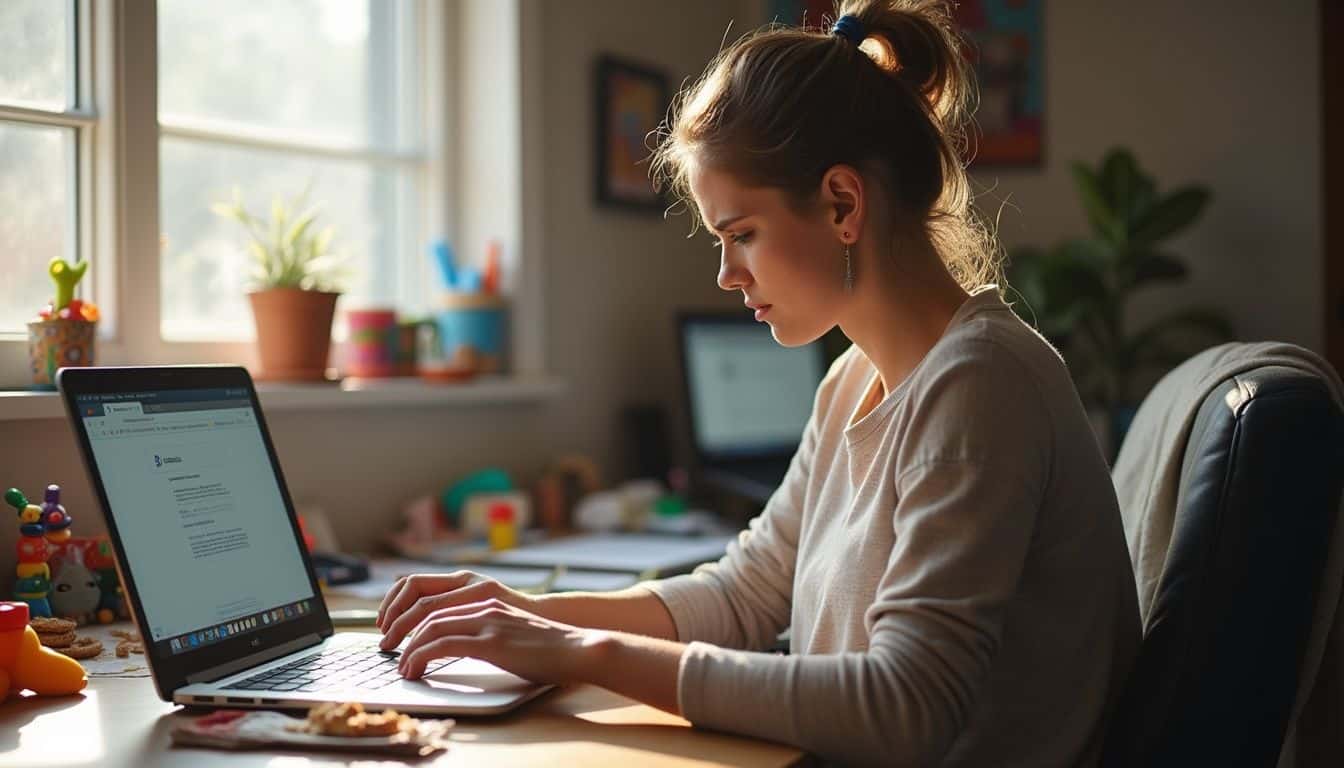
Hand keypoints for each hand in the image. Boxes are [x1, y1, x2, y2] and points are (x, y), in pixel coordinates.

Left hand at [392, 596, 604, 683]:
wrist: (576, 648)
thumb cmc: (547, 647)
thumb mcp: (510, 631)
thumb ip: (486, 631)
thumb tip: (460, 645)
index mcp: (486, 600)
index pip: (436, 600)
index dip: (410, 616)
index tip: (398, 633)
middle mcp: (483, 605)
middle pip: (426, 610)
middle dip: (400, 629)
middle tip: (388, 649)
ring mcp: (488, 621)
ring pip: (430, 627)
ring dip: (408, 648)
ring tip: (401, 666)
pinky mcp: (492, 642)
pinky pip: (443, 645)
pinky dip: (422, 657)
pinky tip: (415, 670)